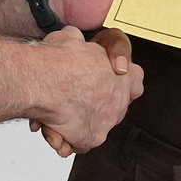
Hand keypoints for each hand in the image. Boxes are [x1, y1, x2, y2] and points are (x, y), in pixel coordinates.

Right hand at [29, 27, 142, 156]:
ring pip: (92, 125)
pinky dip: (65, 138)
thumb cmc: (57, 60)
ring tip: (54, 115)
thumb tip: (73, 41)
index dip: (120, 80)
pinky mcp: (92, 137)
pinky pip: (79, 142)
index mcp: (123, 72)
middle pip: (112, 105)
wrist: (45, 81)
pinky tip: (52, 128)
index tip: (106, 80)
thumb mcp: (69, 37)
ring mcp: (108, 120)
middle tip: (72, 99)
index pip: (135, 79)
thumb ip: (78, 42)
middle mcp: (120, 98)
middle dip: (92, 105)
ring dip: (75, 123)